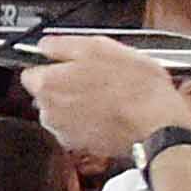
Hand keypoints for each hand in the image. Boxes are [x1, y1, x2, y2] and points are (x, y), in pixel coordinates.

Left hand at [24, 34, 185, 162]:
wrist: (158, 126)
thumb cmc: (135, 87)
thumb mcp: (99, 47)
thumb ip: (63, 44)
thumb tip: (45, 44)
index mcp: (46, 84)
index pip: (32, 71)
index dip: (53, 65)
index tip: (71, 63)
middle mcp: (47, 112)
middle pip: (48, 92)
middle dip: (66, 84)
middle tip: (96, 76)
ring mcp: (63, 131)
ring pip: (63, 110)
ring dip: (79, 103)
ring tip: (109, 95)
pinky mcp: (81, 146)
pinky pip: (79, 127)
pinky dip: (90, 120)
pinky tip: (111, 111)